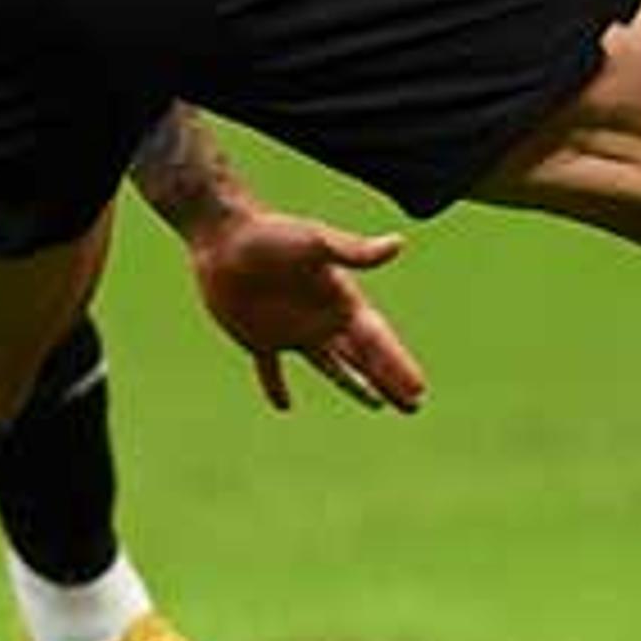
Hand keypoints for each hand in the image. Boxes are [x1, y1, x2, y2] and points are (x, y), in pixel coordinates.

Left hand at [184, 210, 426, 413]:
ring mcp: (292, 331)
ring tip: (377, 405)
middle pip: (363, 358)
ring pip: (332, 367)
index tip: (418, 389)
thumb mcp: (315, 242)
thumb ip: (354, 251)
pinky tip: (283, 406)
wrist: (222, 235)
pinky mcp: (258, 339)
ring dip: (355, 386)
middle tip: (413, 405)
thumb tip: (399, 243)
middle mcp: (321, 318)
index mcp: (340, 299)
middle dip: (389, 381)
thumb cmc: (270, 234)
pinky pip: (270, 370)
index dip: (397, 364)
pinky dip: (275, 387)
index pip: (376, 340)